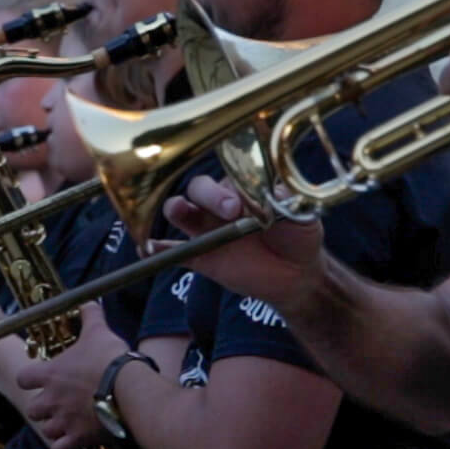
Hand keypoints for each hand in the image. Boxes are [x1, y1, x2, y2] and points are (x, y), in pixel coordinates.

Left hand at [13, 303, 116, 448]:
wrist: (129, 390)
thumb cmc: (110, 360)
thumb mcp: (98, 332)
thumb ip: (90, 316)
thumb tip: (88, 302)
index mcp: (50, 374)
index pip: (23, 378)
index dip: (31, 379)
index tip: (41, 378)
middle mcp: (51, 400)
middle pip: (33, 409)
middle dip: (43, 408)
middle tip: (58, 403)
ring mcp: (63, 421)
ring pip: (46, 430)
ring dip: (54, 427)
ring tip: (67, 423)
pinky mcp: (78, 438)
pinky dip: (66, 446)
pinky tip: (76, 440)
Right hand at [161, 175, 324, 309]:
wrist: (297, 274)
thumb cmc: (298, 235)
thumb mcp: (301, 217)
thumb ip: (290, 204)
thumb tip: (281, 193)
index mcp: (241, 187)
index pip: (227, 174)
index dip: (231, 181)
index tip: (244, 199)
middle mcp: (218, 203)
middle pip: (199, 189)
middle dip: (209, 196)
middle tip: (230, 210)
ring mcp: (206, 230)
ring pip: (181, 212)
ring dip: (176, 209)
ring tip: (177, 212)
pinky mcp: (201, 257)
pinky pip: (174, 251)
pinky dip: (158, 249)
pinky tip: (148, 249)